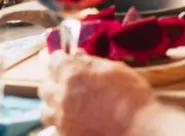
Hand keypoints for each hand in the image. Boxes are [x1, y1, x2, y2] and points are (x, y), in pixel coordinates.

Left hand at [39, 51, 156, 135]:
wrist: (139, 126)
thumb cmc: (132, 95)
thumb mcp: (114, 69)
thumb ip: (90, 62)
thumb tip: (77, 55)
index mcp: (73, 73)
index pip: (53, 60)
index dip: (59, 59)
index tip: (62, 59)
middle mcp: (62, 95)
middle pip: (45, 85)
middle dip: (54, 82)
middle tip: (66, 83)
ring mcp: (62, 118)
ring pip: (45, 109)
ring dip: (53, 104)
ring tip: (66, 104)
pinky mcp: (66, 134)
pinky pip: (54, 127)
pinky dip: (61, 122)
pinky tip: (73, 120)